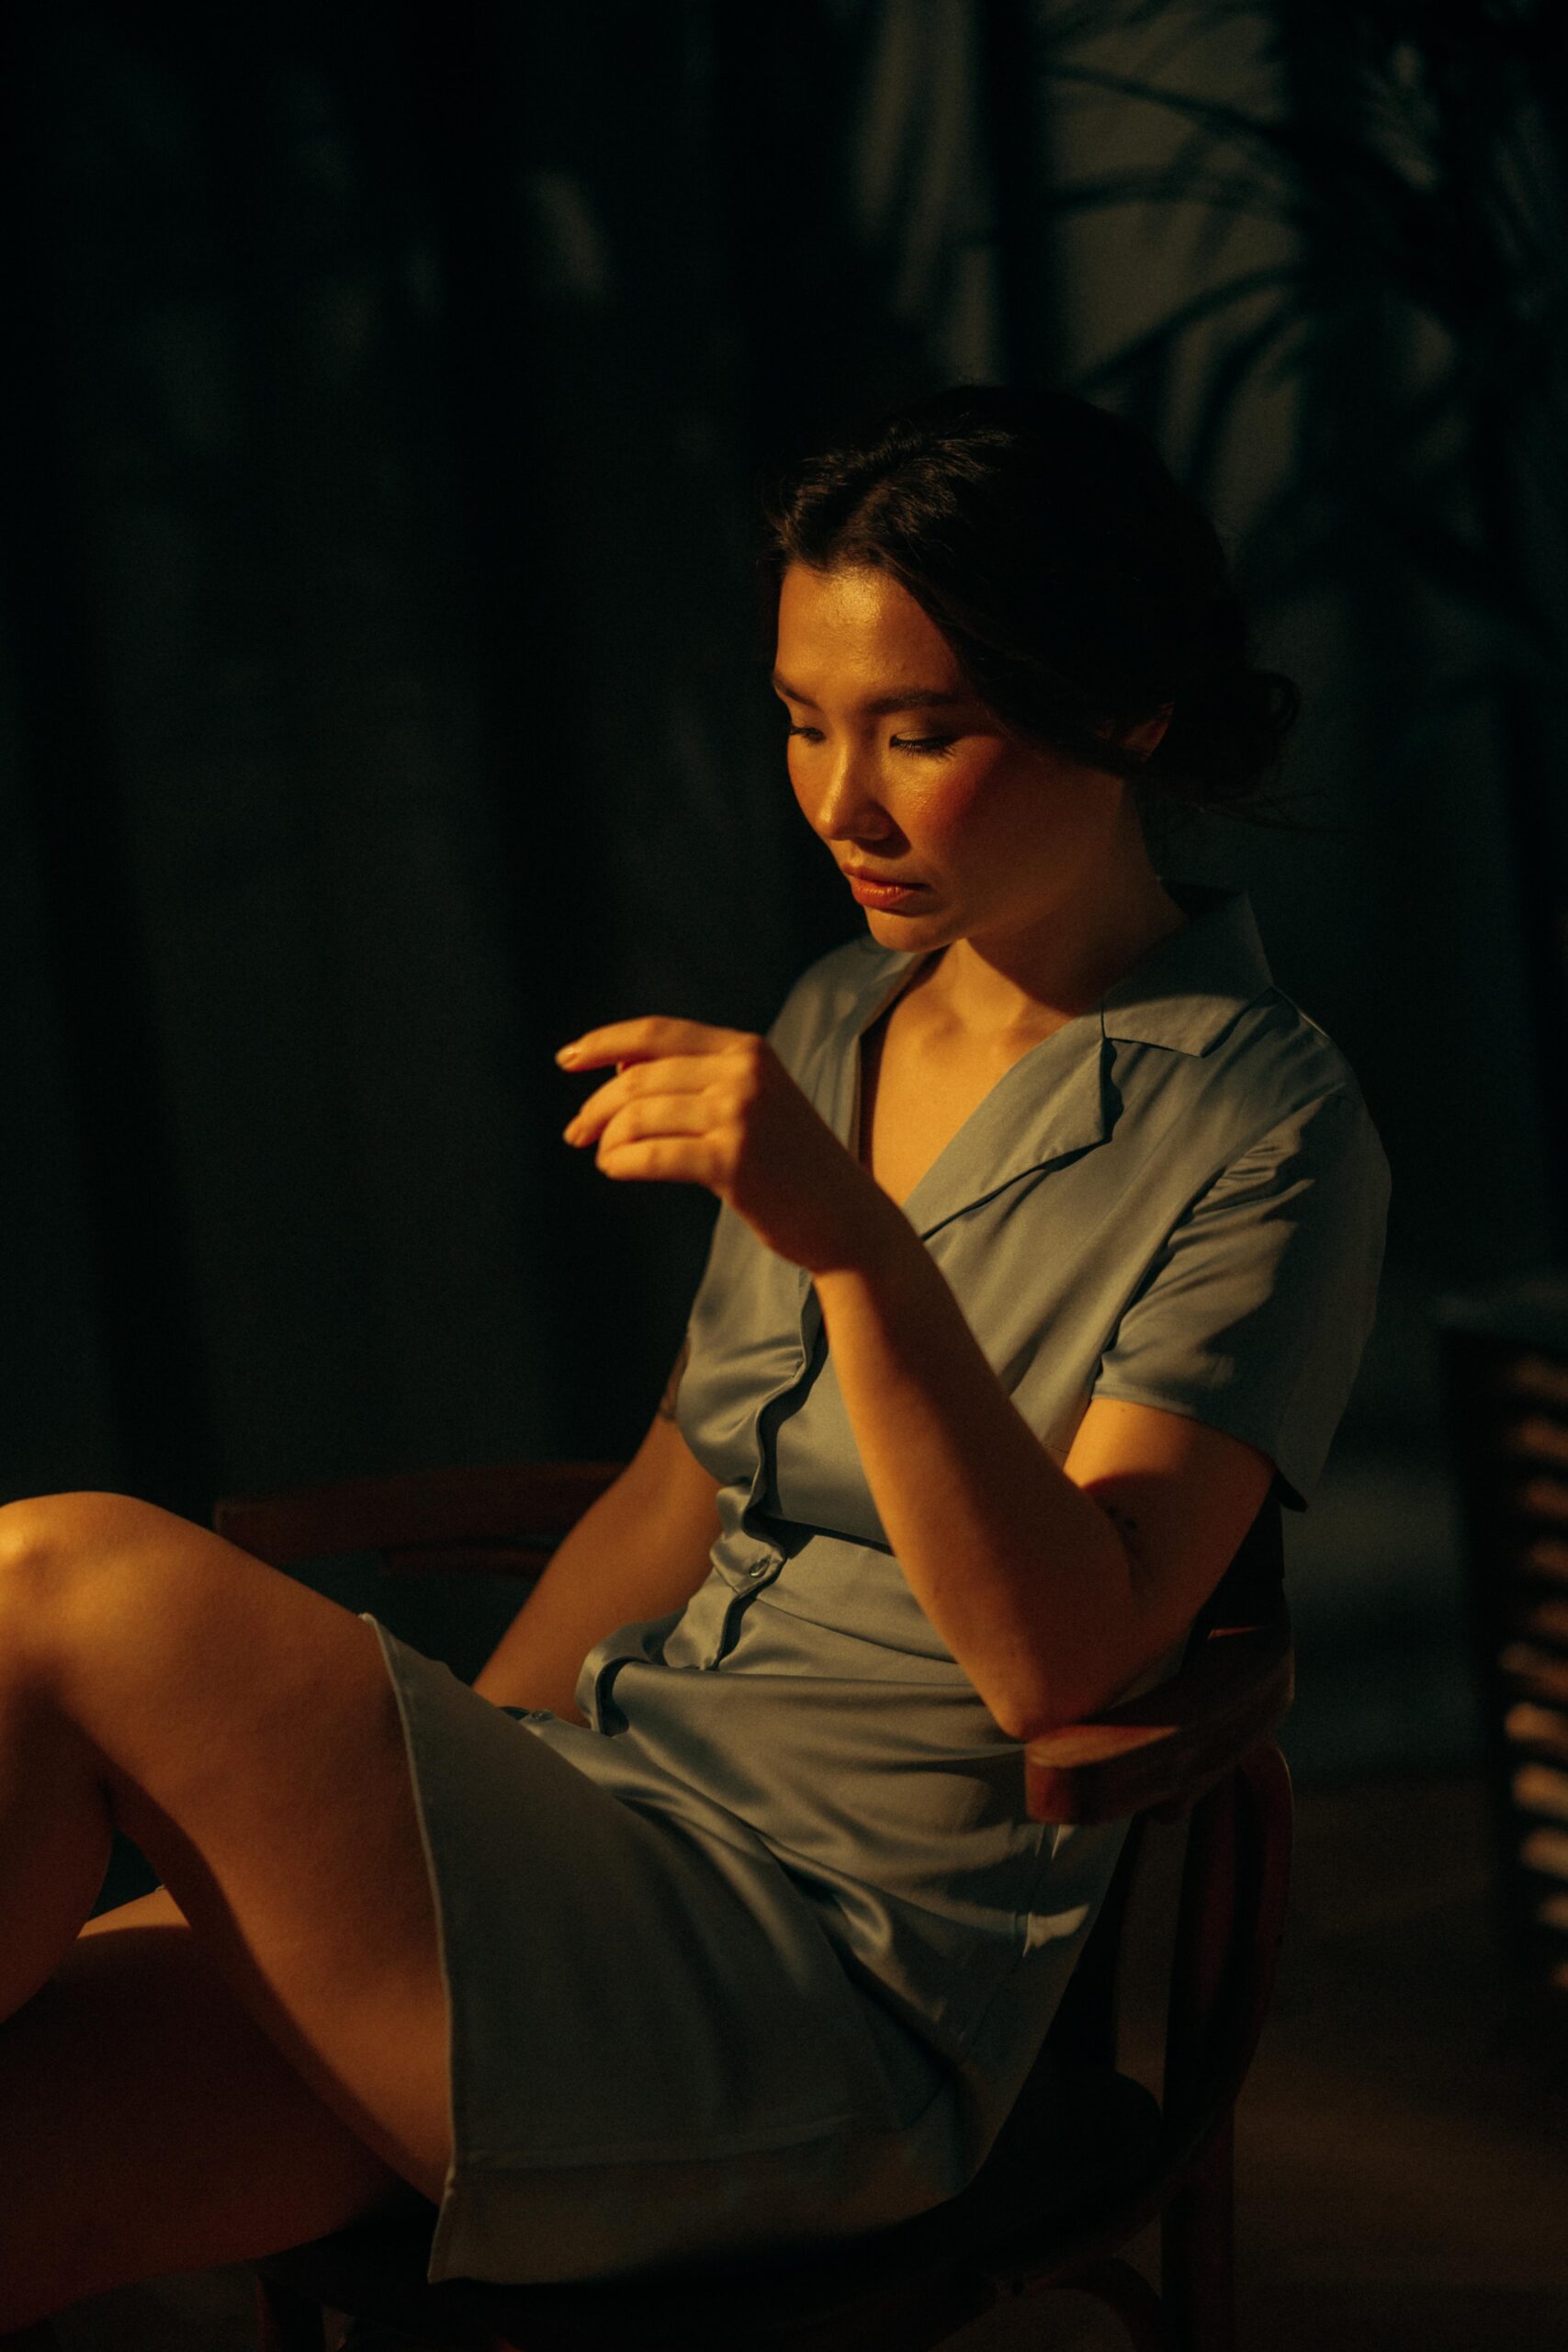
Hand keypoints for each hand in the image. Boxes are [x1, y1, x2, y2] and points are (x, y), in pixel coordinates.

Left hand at [556, 1017, 898, 1276]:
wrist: (845, 1218)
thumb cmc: (789, 1165)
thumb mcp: (750, 1105)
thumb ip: (692, 1081)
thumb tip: (616, 1067)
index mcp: (746, 1050)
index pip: (656, 1033)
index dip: (603, 1042)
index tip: (566, 1059)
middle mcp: (743, 1073)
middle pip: (640, 1077)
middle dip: (596, 1106)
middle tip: (575, 1133)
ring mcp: (740, 1115)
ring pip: (639, 1116)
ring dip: (608, 1140)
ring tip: (604, 1157)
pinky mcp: (733, 1161)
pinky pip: (651, 1156)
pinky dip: (621, 1162)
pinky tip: (614, 1169)